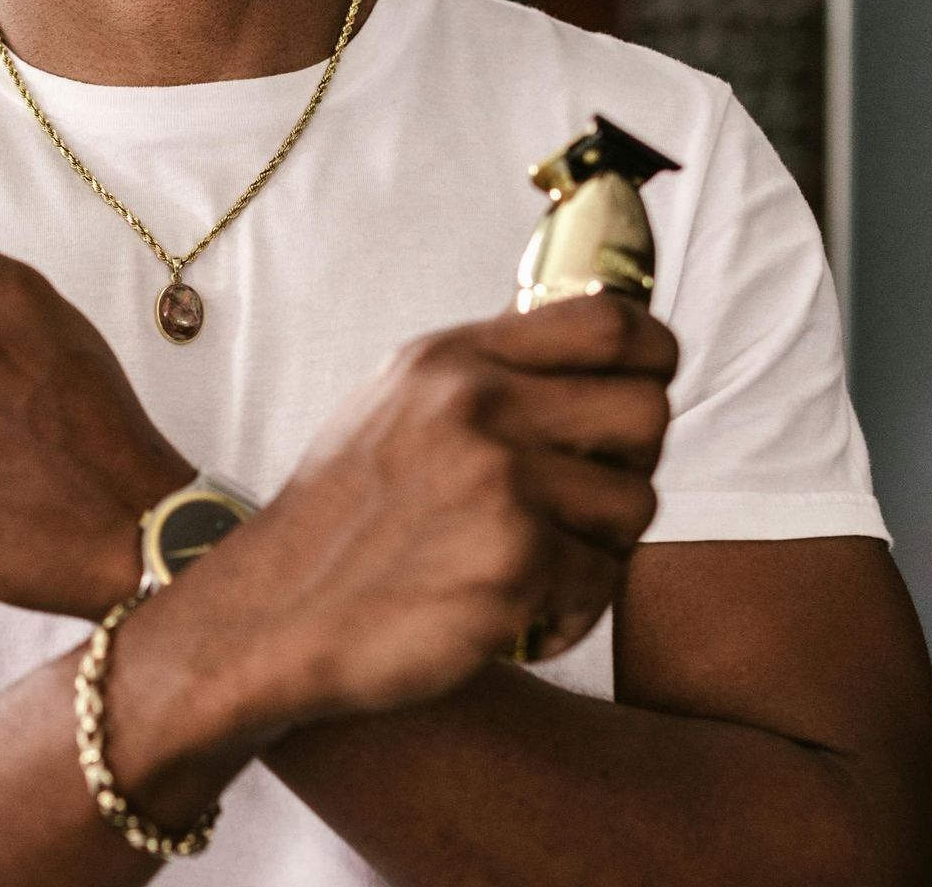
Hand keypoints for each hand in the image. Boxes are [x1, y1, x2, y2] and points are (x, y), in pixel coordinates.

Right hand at [217, 294, 677, 728]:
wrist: (279, 609)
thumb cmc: (344, 517)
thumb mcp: (398, 402)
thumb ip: (485, 372)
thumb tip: (588, 351)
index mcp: (451, 357)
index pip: (605, 322)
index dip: (652, 353)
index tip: (646, 382)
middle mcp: (476, 404)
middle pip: (645, 410)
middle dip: (632, 462)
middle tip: (590, 495)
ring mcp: (498, 479)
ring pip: (635, 503)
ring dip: (602, 544)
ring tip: (543, 560)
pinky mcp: (515, 560)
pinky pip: (603, 578)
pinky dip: (572, 606)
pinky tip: (521, 609)